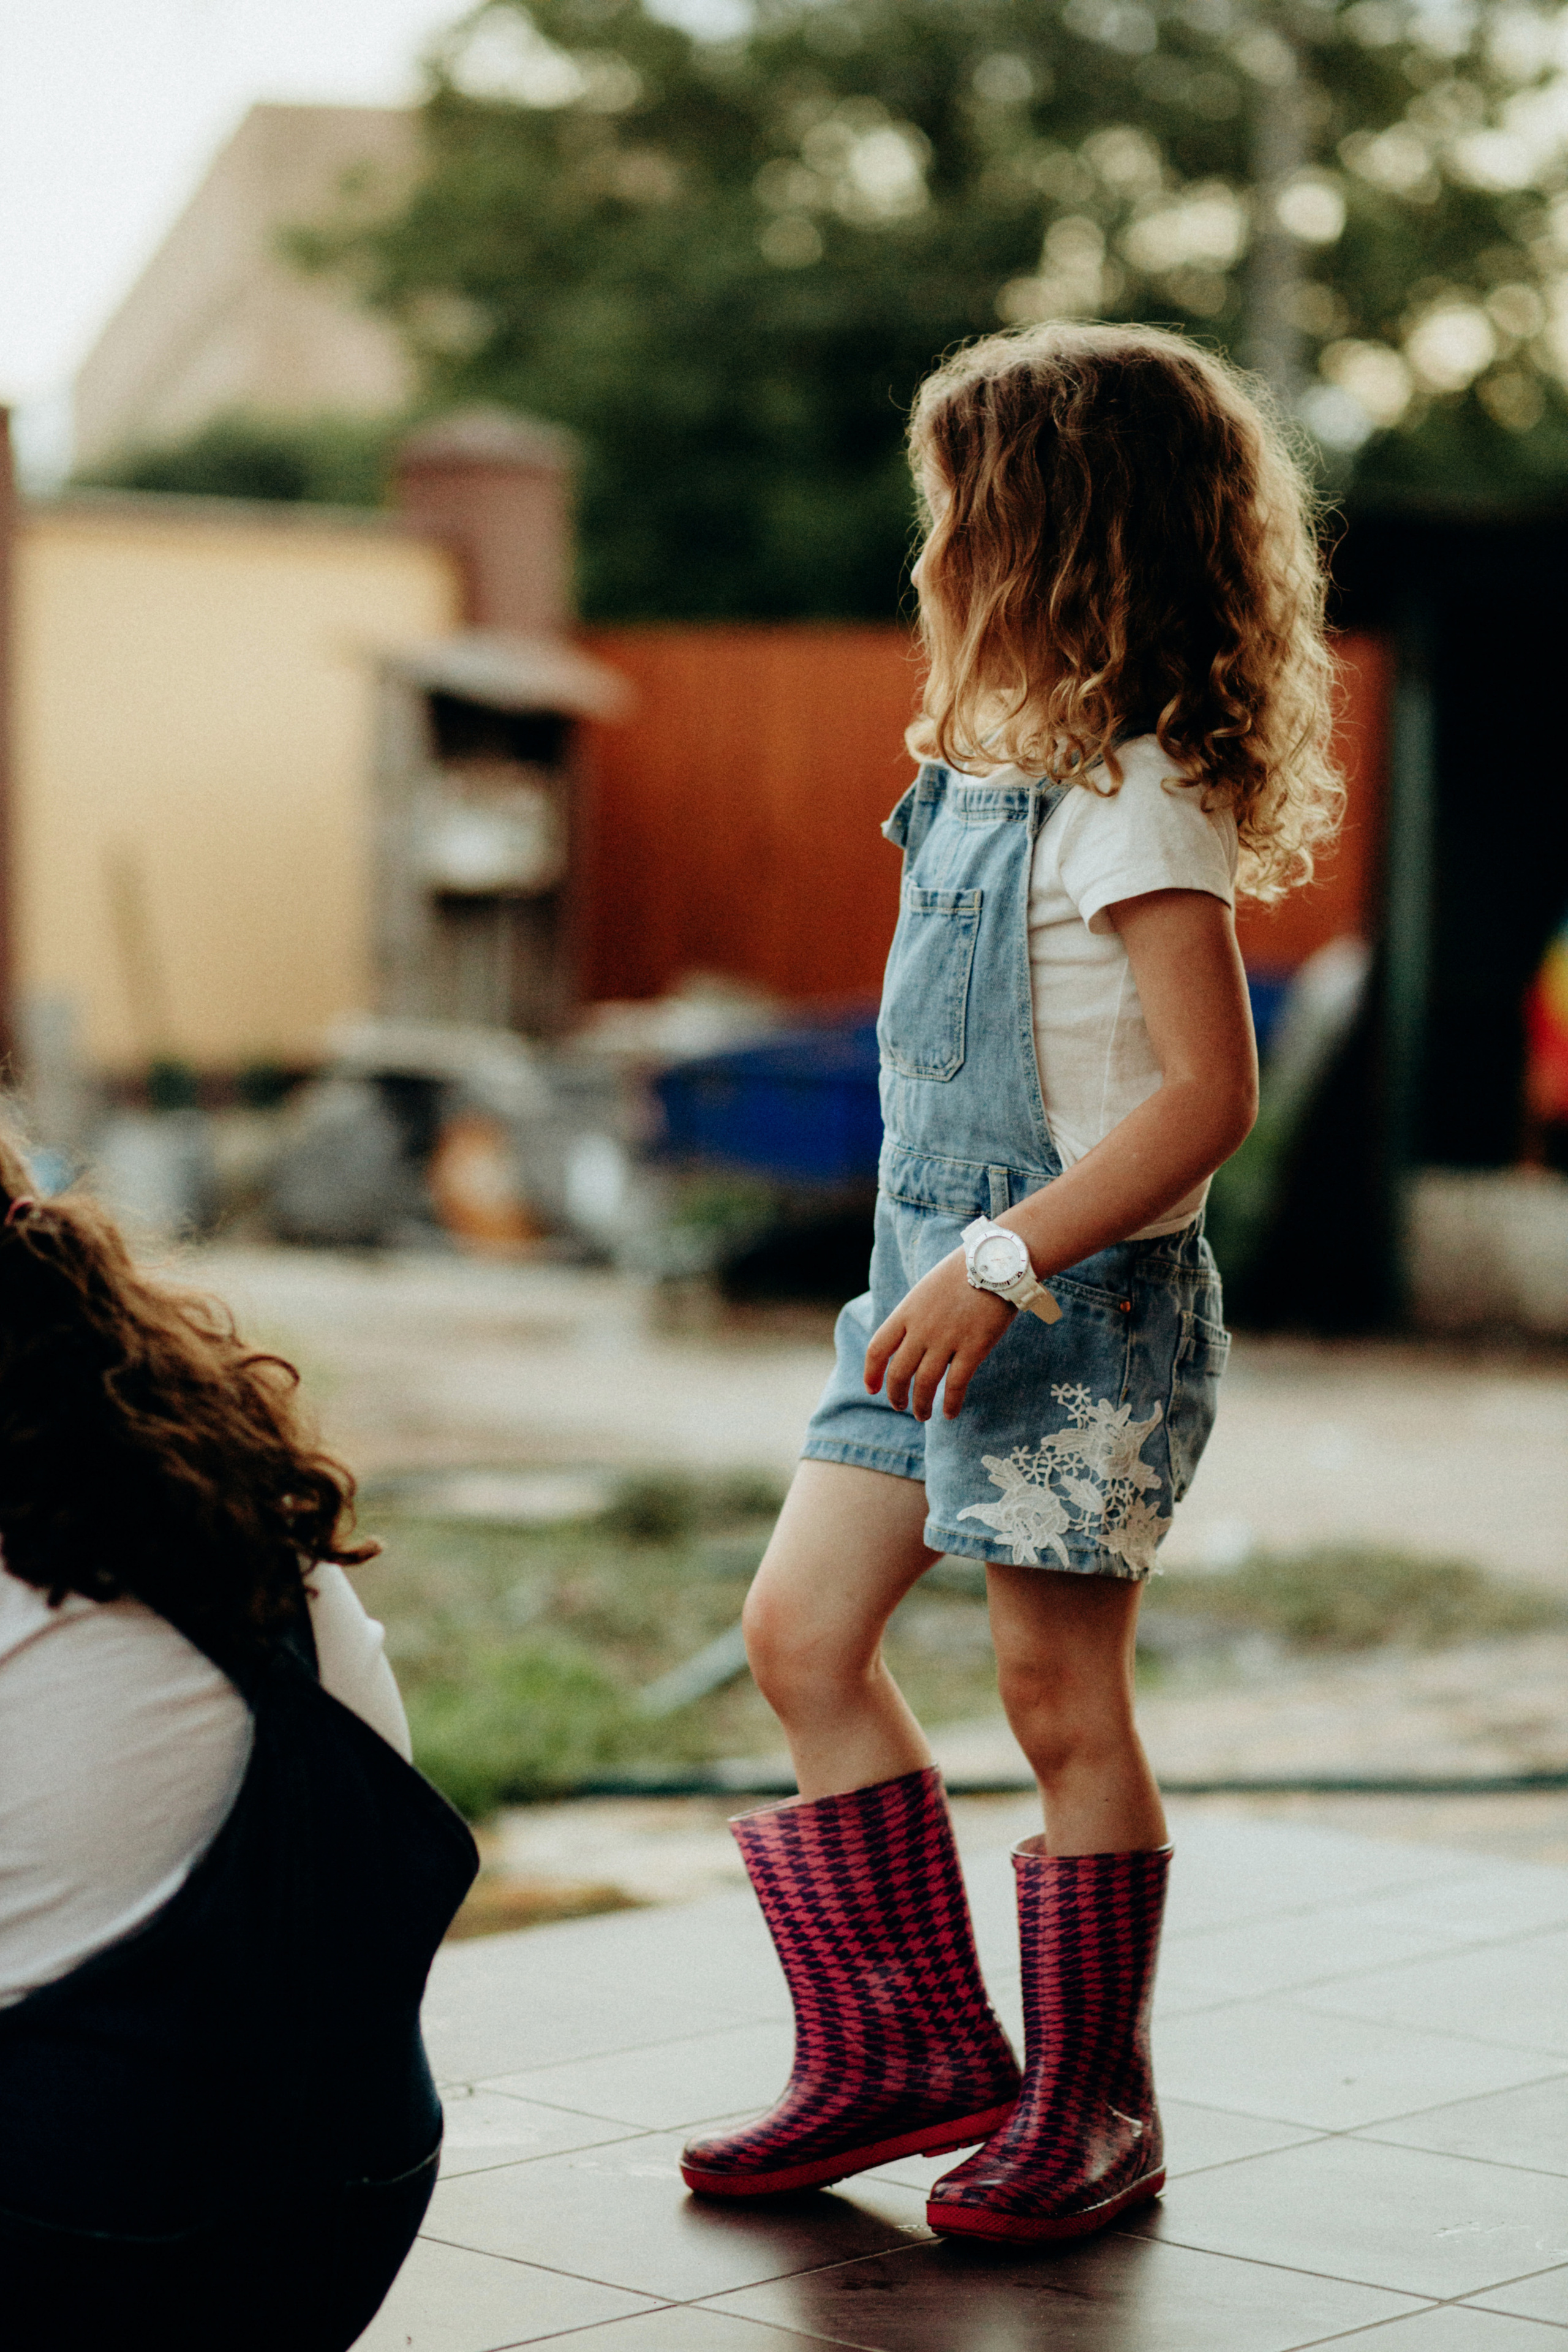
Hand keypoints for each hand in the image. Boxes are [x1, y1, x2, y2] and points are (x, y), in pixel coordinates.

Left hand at [864, 1248, 1014, 1421]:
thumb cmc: (964, 1272)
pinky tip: (950, 1414)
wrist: (997, 1261)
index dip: (872, 1373)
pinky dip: (951, 1403)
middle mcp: (922, 1328)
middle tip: (900, 1406)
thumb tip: (909, 1341)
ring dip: (921, 1405)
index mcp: (906, 1311)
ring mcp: (947, 1339)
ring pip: (925, 1383)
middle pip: (899, 1372)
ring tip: (922, 1415)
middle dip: (896, 1395)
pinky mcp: (974, 1347)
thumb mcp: (927, 1289)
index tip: (872, 1388)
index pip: (878, 1349)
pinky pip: (957, 1384)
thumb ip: (915, 1315)